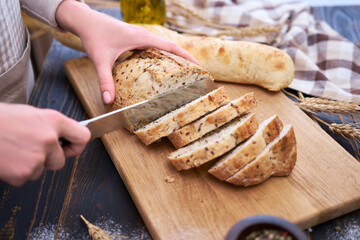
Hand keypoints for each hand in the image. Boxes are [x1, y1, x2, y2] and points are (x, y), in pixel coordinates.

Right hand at [0, 103, 89, 185]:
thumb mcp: (29, 113)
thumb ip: (49, 125)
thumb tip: (62, 136)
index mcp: (53, 120)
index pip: (82, 136)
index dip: (77, 145)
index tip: (71, 148)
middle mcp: (49, 139)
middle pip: (61, 161)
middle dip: (48, 159)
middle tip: (31, 150)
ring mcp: (37, 157)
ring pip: (41, 170)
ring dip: (30, 165)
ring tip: (13, 150)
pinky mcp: (23, 173)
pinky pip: (25, 178)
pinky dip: (16, 172)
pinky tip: (6, 159)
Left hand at [56, 1, 198, 103]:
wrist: (85, 20)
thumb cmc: (94, 36)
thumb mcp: (100, 60)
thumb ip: (105, 80)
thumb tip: (108, 100)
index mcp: (142, 38)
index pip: (171, 46)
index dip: (186, 56)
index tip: (199, 66)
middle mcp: (144, 35)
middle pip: (170, 47)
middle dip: (183, 59)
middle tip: (194, 74)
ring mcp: (140, 36)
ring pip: (162, 46)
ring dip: (172, 57)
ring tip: (181, 72)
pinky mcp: (134, 38)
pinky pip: (153, 47)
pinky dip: (160, 56)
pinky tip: (159, 67)